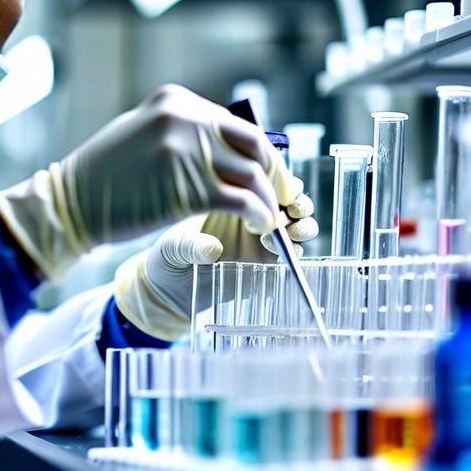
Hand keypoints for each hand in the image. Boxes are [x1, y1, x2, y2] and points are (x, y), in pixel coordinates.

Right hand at [0, 84, 301, 279]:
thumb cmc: (104, 174)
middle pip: (254, 145)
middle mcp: (185, 118)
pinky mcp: (188, 188)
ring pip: (251, 175)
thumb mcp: (143, 131)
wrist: (70, 203)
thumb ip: (183, 131)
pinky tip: (260, 227)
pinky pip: (240, 201)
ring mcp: (187, 152)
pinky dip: (258, 215)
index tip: (272, 176)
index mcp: (176, 101)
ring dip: (269, 201)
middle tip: (283, 197)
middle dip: (276, 175)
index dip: (262, 154)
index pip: (237, 125)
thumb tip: (225, 145)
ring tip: (271, 220)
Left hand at [112, 195, 317, 340]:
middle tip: (290, 207)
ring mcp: (260, 239)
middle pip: (288, 197)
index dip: (277, 178)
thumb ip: (191, 245)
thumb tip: (212, 249)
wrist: (168, 292)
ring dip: (302, 222)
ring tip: (290, 230)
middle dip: (297, 199)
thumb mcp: (174, 247)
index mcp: (230, 196)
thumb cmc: (168, 258)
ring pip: (297, 223)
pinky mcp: (267, 264)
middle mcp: (249, 214)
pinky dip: (297, 247)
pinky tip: (284, 248)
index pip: (263, 178)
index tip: (276, 186)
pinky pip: (293, 253)